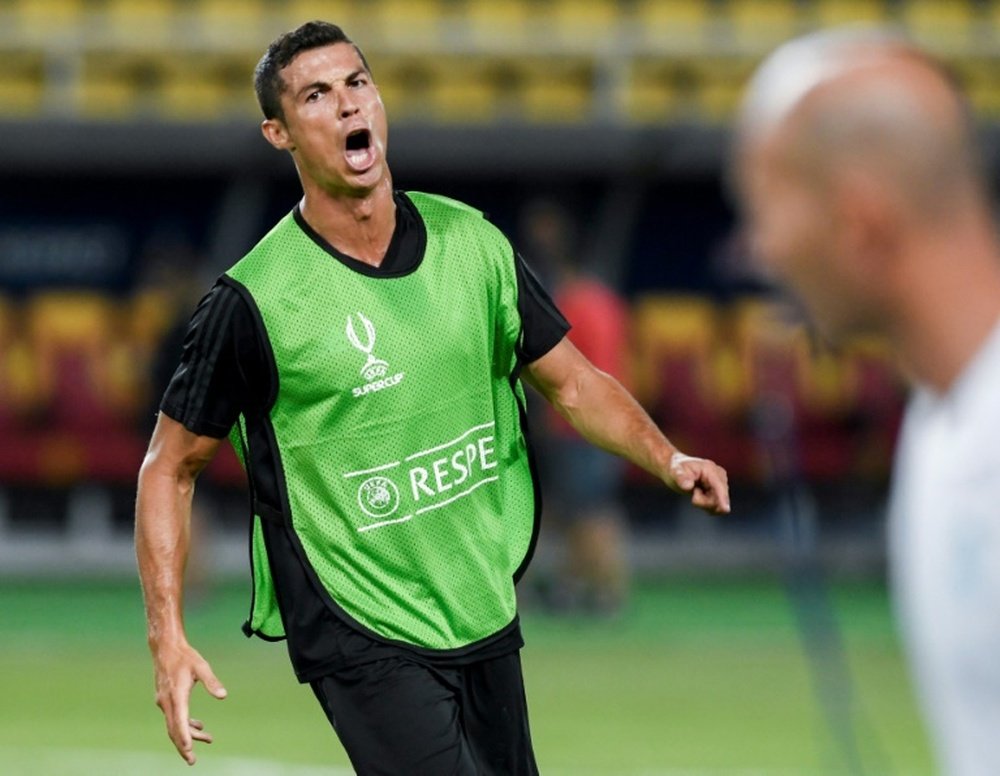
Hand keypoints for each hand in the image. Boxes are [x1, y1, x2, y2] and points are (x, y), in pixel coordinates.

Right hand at [151, 640, 226, 764]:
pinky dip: (185, 724)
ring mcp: (164, 702)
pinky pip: (174, 717)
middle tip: (192, 761)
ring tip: (207, 740)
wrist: (165, 648)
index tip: (188, 749)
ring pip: (174, 725)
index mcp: (176, 695)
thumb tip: (223, 696)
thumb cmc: (185, 657)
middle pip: (173, 729)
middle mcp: (167, 702)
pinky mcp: (165, 700)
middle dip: (183, 746)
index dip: (184, 736)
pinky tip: (199, 725)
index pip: (178, 720)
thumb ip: (212, 681)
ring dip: (188, 735)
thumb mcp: (201, 666)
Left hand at [666, 452, 730, 514]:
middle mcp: (720, 476)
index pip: (719, 486)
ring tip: (694, 491)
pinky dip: (705, 505)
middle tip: (692, 492)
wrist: (676, 468)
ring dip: (703, 503)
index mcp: (711, 470)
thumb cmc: (676, 468)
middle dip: (703, 502)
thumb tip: (688, 486)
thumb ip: (681, 478)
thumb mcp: (675, 472)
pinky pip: (716, 506)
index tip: (725, 510)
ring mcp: (720, 484)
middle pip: (719, 499)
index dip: (722, 498)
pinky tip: (698, 496)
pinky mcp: (718, 491)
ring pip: (717, 504)